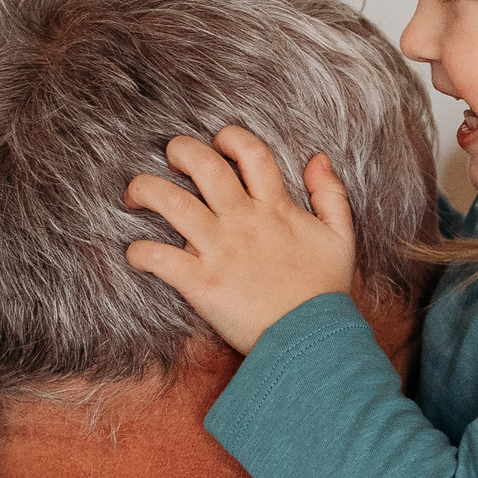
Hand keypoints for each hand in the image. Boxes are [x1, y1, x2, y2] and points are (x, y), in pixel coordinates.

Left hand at [124, 126, 357, 354]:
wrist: (312, 340)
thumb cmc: (325, 292)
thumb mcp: (342, 237)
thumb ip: (331, 194)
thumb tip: (318, 159)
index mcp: (275, 208)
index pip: (250, 153)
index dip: (230, 137)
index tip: (217, 141)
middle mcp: (243, 221)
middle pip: (204, 166)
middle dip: (180, 151)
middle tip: (170, 157)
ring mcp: (219, 251)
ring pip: (171, 203)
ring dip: (145, 190)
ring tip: (135, 194)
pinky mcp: (201, 284)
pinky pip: (158, 258)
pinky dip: (139, 252)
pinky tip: (136, 253)